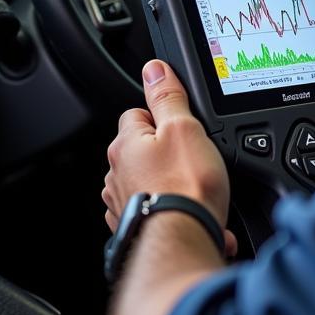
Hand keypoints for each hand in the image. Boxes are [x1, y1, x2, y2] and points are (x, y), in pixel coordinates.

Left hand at [102, 59, 235, 256]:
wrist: (183, 244)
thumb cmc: (185, 189)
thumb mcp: (184, 128)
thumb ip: (167, 97)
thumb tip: (154, 69)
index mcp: (125, 145)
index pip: (137, 114)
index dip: (163, 117)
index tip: (181, 126)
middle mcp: (116, 174)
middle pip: (143, 151)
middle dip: (168, 155)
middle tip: (195, 161)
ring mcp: (123, 204)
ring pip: (150, 184)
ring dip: (172, 187)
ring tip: (199, 192)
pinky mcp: (135, 230)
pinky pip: (156, 214)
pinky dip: (174, 215)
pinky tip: (195, 217)